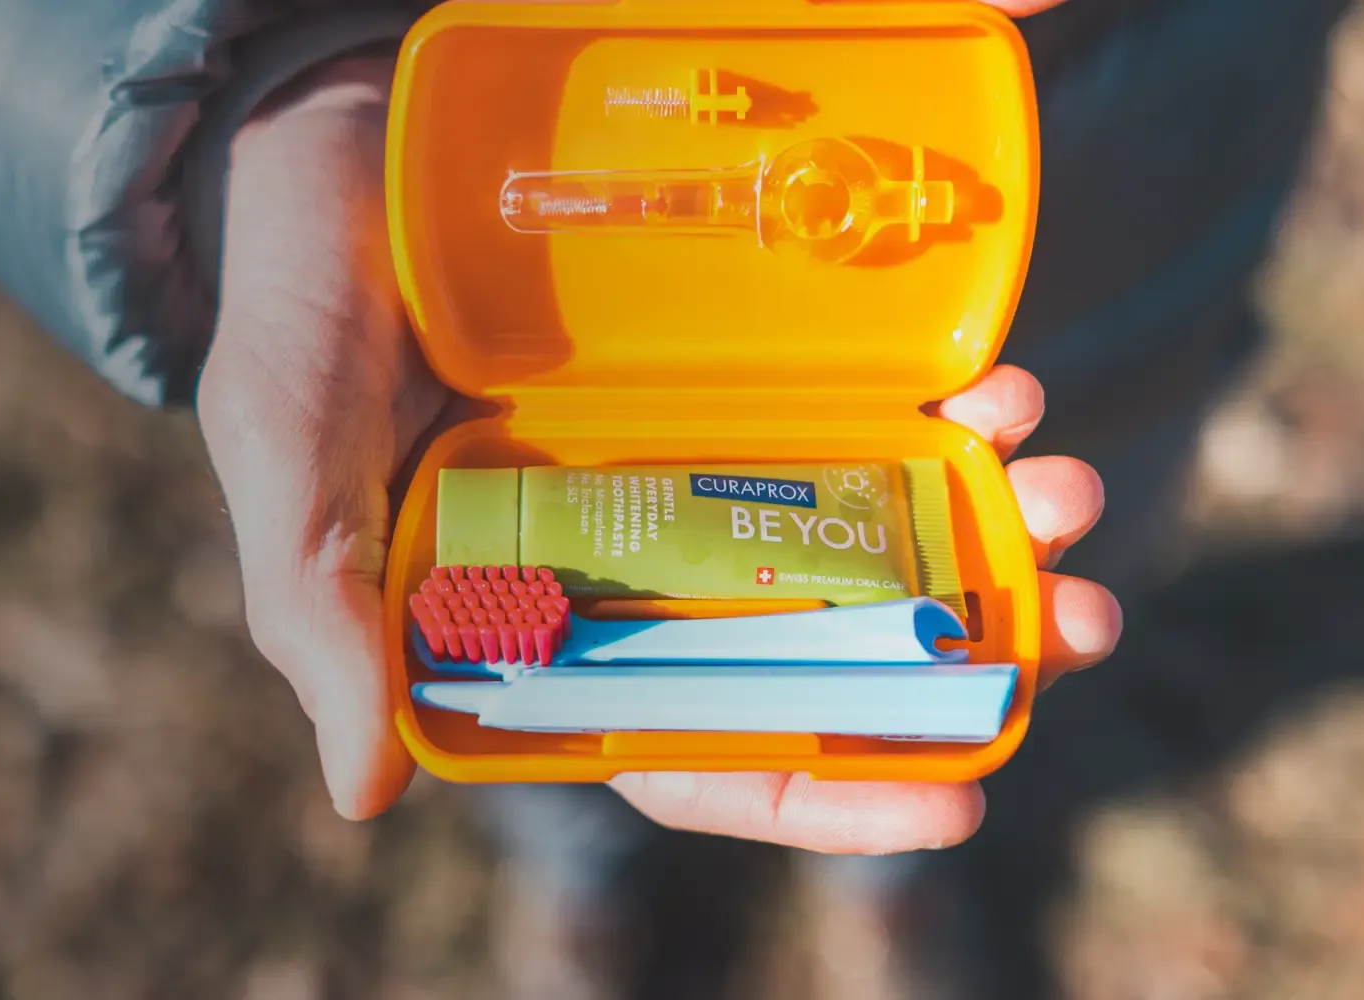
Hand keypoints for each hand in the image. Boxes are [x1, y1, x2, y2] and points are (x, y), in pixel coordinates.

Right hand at [199, 0, 1110, 844]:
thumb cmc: (291, 304)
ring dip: (987, 527)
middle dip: (959, 655)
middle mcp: (639, 561)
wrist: (331, 124)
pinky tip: (994, 386)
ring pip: (868, 532)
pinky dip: (945, 409)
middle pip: (821, 651)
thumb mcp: (287, 460)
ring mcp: (700, 461)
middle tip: (1076, 621)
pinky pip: (862, 407)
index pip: (698, 747)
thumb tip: (364, 798)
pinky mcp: (738, 364)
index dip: (825, 790)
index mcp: (539, 627)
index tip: (958, 798)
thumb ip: (321, 611)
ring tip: (1065, 486)